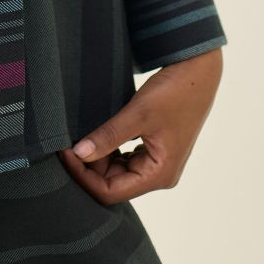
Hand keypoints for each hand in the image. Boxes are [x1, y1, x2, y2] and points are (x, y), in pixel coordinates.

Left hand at [58, 46, 222, 203]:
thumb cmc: (175, 92)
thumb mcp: (138, 114)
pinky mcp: (154, 148)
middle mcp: (159, 175)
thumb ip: (108, 135)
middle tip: (66, 143)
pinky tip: (95, 134)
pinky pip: (124, 158)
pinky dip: (107, 149)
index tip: (65, 153)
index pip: (111, 191)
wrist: (198, 71)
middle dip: (88, 166)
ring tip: (77, 137)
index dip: (84, 176)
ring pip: (117, 171)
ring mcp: (157, 162)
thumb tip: (78, 153)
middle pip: (112, 183)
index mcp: (159, 175)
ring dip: (96, 158)